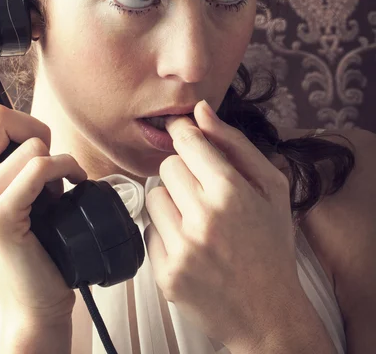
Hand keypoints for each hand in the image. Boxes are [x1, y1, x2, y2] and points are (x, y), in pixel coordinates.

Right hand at [0, 104, 86, 325]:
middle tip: (51, 163)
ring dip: (60, 163)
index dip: (23, 124)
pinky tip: (73, 187)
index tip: (41, 150)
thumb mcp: (20, 196)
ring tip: (57, 190)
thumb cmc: (35, 246)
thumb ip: (19, 166)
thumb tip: (39, 133)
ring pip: (33, 148)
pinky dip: (65, 171)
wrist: (33, 304)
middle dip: (36, 132)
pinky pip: (39, 170)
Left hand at [144, 100, 303, 351]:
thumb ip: (234, 143)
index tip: (184, 134)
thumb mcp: (271, 186)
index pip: (186, 140)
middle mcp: (203, 218)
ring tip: (198, 220)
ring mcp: (182, 249)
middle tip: (205, 192)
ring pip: (154, 196)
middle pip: (167, 166)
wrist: (268, 311)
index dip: (184, 133)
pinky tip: (191, 244)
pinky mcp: (166, 274)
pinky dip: (166, 232)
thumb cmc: (272, 243)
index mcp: (231, 191)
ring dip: (172, 202)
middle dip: (184, 172)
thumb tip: (200, 110)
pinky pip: (150, 230)